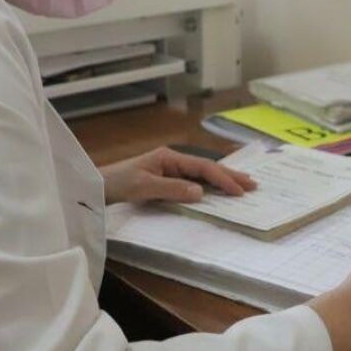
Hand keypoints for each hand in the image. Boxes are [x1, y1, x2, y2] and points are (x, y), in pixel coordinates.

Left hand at [100, 146, 256, 205]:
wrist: (97, 185)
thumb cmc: (118, 183)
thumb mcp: (144, 187)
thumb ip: (173, 189)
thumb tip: (201, 192)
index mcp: (171, 157)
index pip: (203, 168)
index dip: (223, 179)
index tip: (240, 191)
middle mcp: (173, 160)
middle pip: (207, 167)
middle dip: (230, 175)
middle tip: (253, 184)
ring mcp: (170, 169)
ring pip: (202, 174)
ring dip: (222, 180)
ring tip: (242, 186)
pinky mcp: (165, 178)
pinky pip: (193, 181)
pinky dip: (209, 185)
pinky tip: (217, 190)